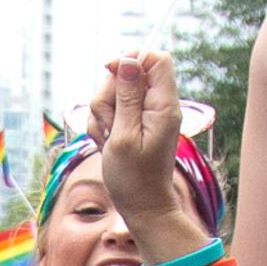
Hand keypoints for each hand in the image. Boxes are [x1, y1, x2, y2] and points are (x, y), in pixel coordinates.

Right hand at [89, 51, 200, 243]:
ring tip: (107, 139)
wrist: (142, 207)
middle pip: (129, 74)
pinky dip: (103, 125)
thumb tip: (129, 60)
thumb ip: (127, 95)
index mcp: (163, 105)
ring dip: (102, 113)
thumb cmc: (134, 178)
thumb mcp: (124, 135)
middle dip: (109, 93)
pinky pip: (111, 111)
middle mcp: (158, 105)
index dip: (132, 58)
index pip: (156, 59)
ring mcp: (145, 115)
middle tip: (109, 123)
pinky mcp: (133, 124)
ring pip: (114, 93)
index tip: (110, 71)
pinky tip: (106, 143)